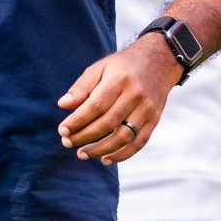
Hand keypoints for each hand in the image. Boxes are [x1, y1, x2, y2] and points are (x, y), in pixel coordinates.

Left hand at [56, 33, 182, 164]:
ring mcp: (147, 109)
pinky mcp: (154, 120)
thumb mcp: (100, 68)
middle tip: (66, 142)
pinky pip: (138, 142)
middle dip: (84, 136)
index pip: (95, 105)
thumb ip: (81, 87)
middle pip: (108, 123)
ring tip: (82, 153)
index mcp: (119, 79)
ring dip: (101, 149)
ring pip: (124, 137)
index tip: (62, 130)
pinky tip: (105, 159)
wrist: (158, 62)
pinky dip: (122, 154)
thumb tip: (62, 105)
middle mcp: (135, 95)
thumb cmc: (122, 66)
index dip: (77, 120)